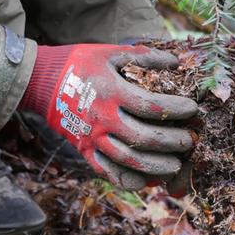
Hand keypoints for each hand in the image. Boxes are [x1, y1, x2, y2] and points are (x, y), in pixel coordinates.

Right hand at [20, 44, 196, 189]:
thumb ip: (144, 56)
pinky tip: (147, 181)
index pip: (150, 106)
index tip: (192, 108)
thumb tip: (176, 62)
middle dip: (172, 142)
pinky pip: (108, 173)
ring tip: (177, 165)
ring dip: (156, 165)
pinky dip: (129, 181)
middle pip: (143, 138)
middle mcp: (102, 119)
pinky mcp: (85, 151)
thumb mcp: (110, 52)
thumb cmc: (81, 64)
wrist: (42, 82)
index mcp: (111, 92)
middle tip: (190, 140)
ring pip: (129, 160)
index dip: (175, 109)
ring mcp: (92, 138)